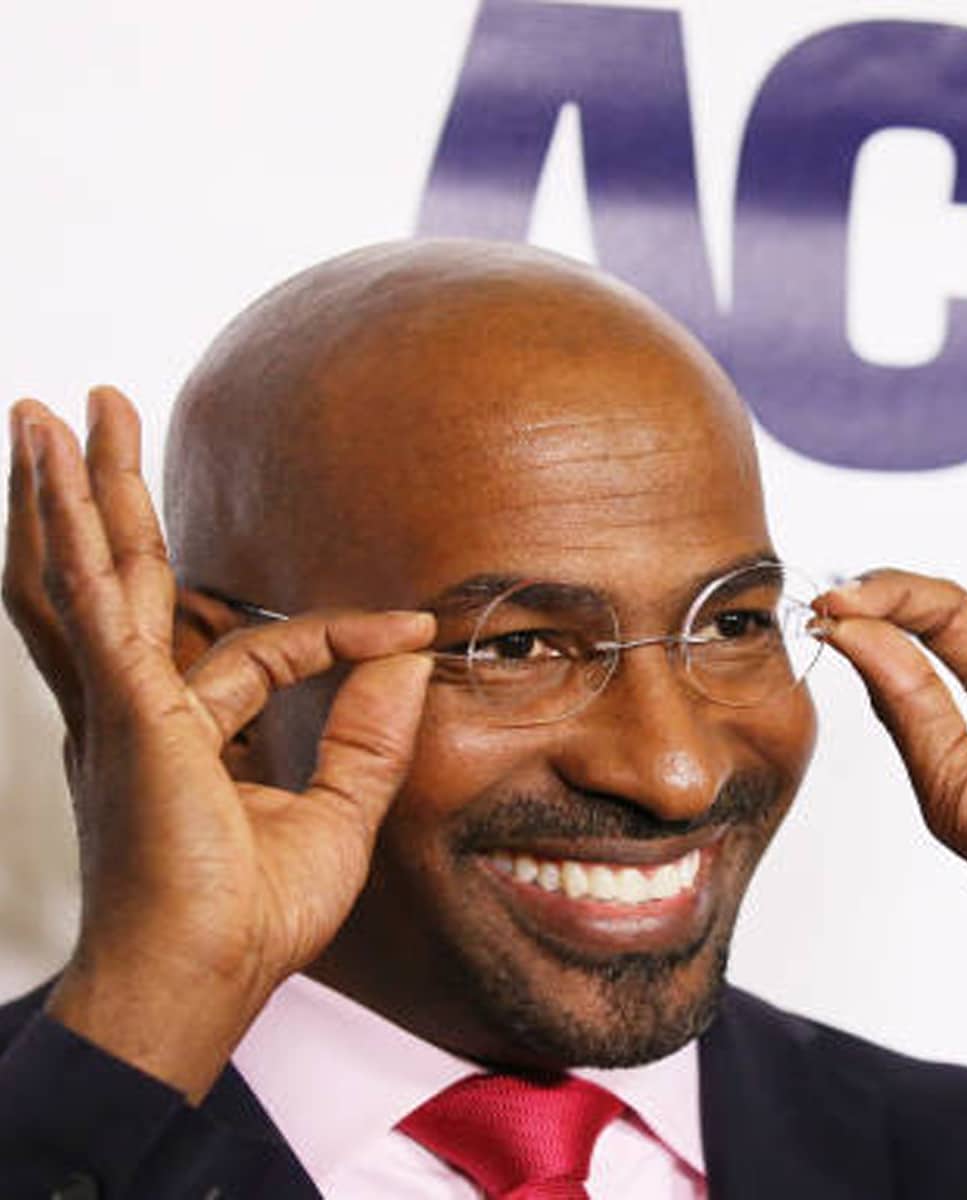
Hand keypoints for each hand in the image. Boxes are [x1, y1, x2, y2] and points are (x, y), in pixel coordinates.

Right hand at [3, 386, 433, 1098]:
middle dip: (104, 497)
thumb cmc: (249, 921)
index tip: (412, 628)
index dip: (343, 636)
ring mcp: (120, 705)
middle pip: (121, 579)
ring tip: (50, 415)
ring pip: (87, 574)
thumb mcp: (337, 814)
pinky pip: (95, 603)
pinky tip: (51, 473)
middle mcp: (136, 708)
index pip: (262, 649)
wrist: (201, 984)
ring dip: (70, 491)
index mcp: (183, 733)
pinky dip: (72, 534)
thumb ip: (371, 733)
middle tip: (87, 413)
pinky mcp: (125, 709)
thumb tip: (413, 654)